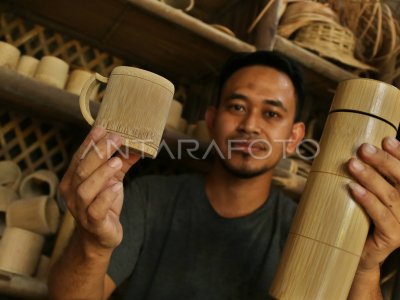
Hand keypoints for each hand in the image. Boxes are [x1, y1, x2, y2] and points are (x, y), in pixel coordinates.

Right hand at [59, 126, 139, 251]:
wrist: (99, 237)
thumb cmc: (104, 204)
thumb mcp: (113, 180)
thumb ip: (122, 162)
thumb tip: (138, 145)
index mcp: (73, 179)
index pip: (79, 157)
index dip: (90, 142)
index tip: (103, 127)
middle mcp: (72, 193)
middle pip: (82, 169)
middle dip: (98, 151)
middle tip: (116, 138)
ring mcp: (80, 209)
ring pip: (86, 189)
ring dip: (102, 173)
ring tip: (117, 161)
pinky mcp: (93, 223)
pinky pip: (96, 209)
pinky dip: (106, 196)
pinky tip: (117, 186)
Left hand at [347, 136, 399, 272]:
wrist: (357, 250)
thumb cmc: (360, 215)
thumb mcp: (367, 192)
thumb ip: (369, 174)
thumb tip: (351, 147)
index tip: (386, 139)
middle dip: (383, 161)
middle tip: (364, 148)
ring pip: (389, 196)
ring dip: (370, 178)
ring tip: (352, 164)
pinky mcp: (392, 237)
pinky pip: (380, 216)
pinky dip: (367, 200)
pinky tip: (353, 188)